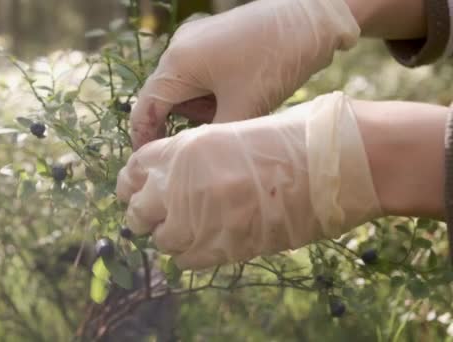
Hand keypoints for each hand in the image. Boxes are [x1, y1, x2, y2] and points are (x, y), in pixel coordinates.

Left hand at [118, 92, 381, 269]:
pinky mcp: (225, 246)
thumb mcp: (232, 132)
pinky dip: (189, 254)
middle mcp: (185, 182)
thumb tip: (166, 179)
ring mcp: (203, 217)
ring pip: (160, 239)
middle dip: (141, 214)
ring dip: (168, 236)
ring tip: (184, 229)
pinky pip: (185, 260)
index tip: (134, 191)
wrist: (336, 161)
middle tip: (151, 217)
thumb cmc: (292, 138)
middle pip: (137, 210)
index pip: (134, 169)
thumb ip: (194, 156)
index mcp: (186, 147)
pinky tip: (204, 242)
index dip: (131, 182)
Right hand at [130, 0, 359, 148]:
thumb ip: (212, 139)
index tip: (152, 164)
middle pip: (166, 99)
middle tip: (211, 138)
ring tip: (237, 109)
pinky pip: (201, 75)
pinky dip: (213, 93)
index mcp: (177, 63)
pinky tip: (240, 96)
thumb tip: (195, 164)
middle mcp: (179, 48)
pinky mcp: (213, 39)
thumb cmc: (274, 60)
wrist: (313, 17)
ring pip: (185, 89)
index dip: (145, 139)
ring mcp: (195, 40)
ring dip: (203, 108)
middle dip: (185, 122)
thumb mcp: (243, 108)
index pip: (147, 109)